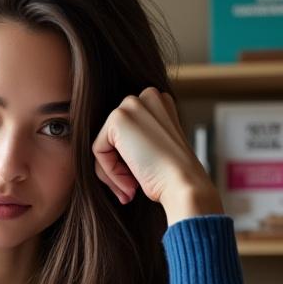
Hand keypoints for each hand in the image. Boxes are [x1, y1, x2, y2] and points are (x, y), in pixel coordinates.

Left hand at [91, 87, 222, 224]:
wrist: (184, 184)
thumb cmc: (173, 176)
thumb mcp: (156, 148)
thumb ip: (137, 138)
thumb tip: (112, 147)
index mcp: (160, 103)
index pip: (128, 132)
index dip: (130, 161)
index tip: (141, 179)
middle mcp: (148, 96)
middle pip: (114, 136)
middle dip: (118, 165)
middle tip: (133, 187)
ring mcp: (132, 104)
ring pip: (104, 144)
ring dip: (114, 171)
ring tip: (132, 187)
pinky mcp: (118, 118)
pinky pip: (98, 150)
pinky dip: (110, 172)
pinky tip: (130, 182)